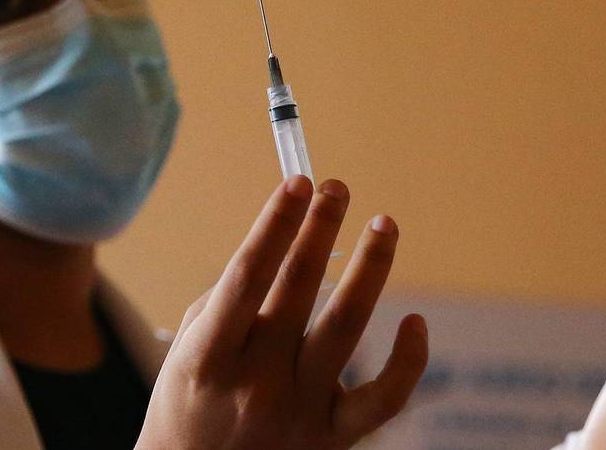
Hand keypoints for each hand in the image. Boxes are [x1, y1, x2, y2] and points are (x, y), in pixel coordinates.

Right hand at [136, 176, 428, 449]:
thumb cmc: (192, 404)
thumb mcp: (189, 351)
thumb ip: (230, 301)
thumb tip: (285, 240)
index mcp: (209, 357)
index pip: (247, 276)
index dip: (275, 225)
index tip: (298, 182)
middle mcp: (255, 382)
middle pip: (297, 290)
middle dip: (320, 228)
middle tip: (337, 186)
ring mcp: (297, 411)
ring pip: (347, 327)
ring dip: (369, 267)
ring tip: (383, 222)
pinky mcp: (333, 438)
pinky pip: (384, 398)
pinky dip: (408, 359)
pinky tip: (415, 320)